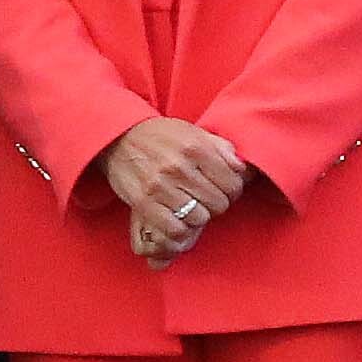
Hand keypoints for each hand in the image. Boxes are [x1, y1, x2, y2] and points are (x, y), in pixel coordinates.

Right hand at [93, 117, 247, 263]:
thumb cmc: (160, 136)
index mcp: (196, 147)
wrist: (118, 138)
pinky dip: (181, 229)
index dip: (233, 190)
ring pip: (200, 217)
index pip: (233, 183)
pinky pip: (175, 229)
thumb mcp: (193, 132)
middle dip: (217, 204)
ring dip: (199, 216)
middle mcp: (179, 166)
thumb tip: (243, 169)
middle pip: (219, 203)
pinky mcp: (144, 202)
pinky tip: (178, 218)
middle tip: (206, 198)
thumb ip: (221, 147)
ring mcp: (160, 186)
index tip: (224, 189)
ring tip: (192, 206)